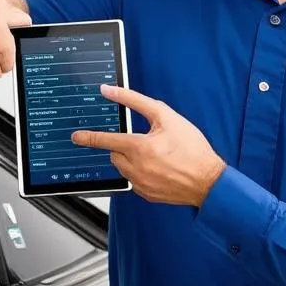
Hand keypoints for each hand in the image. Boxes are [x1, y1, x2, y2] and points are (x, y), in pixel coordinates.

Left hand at [72, 85, 225, 206]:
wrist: (209, 180)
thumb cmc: (192, 149)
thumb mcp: (167, 117)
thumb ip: (136, 101)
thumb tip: (112, 90)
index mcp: (138, 148)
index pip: (106, 140)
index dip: (89, 137)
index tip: (76, 136)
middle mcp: (135, 168)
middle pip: (114, 154)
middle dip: (123, 146)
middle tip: (144, 143)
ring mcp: (140, 184)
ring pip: (123, 168)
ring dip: (131, 159)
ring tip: (156, 155)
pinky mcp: (146, 194)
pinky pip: (134, 180)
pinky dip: (141, 172)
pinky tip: (160, 168)